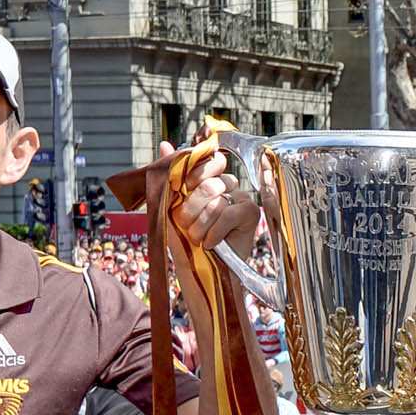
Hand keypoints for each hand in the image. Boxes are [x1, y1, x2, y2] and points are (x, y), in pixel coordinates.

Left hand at [158, 141, 260, 258]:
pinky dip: (215, 232)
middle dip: (191, 209)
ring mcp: (240, 197)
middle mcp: (226, 184)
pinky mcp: (250, 213)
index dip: (193, 175)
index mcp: (208, 178)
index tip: (183, 192)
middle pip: (209, 183)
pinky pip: (229, 213)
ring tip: (198, 239)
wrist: (196, 270)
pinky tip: (212, 243)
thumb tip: (165, 143)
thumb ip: (169, 175)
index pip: (207, 160)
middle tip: (186, 226)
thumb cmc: (183, 240)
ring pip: (216, 201)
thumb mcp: (169, 206)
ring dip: (200, 226)